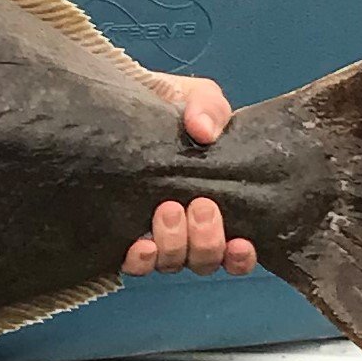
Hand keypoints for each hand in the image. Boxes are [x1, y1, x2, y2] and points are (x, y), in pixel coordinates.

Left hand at [121, 73, 257, 278]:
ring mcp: (154, 234)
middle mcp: (187, 229)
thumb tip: (205, 130)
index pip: (236, 252)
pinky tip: (142, 244)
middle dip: (207, 239)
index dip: (240, 258)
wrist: (121, 105)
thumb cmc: (165, 107)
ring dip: (176, 243)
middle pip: (205, 260)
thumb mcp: (195, 97)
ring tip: (169, 208)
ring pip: (173, 262)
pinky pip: (136, 263)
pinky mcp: (120, 234)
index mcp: (215, 205)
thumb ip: (209, 108)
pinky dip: (142, 260)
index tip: (240, 241)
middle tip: (201, 205)